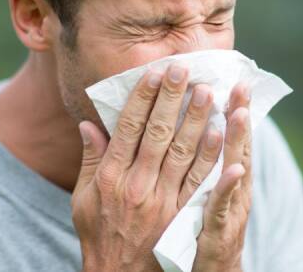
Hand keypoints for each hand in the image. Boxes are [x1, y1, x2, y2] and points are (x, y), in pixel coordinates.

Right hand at [72, 63, 223, 270]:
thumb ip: (90, 159)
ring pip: (182, 152)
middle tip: (185, 69)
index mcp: (110, 176)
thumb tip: (88, 124)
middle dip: (172, 98)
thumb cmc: (99, 234)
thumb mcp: (83, 198)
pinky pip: (199, 181)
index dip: (142, 97)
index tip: (154, 72)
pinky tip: (220, 133)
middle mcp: (135, 184)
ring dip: (196, 119)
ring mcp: (161, 201)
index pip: (128, 127)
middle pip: (158, 133)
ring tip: (207, 91)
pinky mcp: (181, 217)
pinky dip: (210, 156)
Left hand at [193, 82, 252, 271]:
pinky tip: (234, 169)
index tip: (233, 80)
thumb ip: (196, 163)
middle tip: (242, 84)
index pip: (226, 135)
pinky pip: (222, 206)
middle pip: (236, 145)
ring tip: (240, 112)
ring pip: (235, 169)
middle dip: (240, 114)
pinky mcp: (220, 230)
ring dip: (238, 141)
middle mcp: (233, 188)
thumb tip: (198, 131)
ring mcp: (230, 208)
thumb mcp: (202, 194)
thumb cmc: (202, 230)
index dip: (232, 109)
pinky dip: (229, 187)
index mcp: (222, 175)